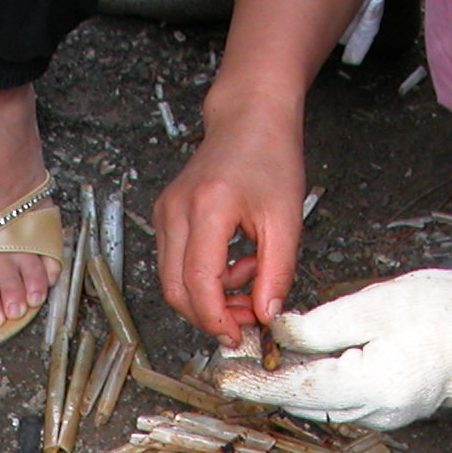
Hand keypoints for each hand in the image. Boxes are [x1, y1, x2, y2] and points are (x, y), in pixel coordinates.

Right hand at [155, 113, 306, 344]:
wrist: (249, 116)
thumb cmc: (270, 155)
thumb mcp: (286, 220)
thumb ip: (277, 273)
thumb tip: (266, 315)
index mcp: (208, 207)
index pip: (198, 283)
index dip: (216, 319)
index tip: (238, 336)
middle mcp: (176, 210)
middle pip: (176, 290)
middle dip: (211, 316)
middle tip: (247, 319)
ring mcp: (165, 213)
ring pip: (173, 282)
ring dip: (209, 298)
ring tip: (249, 279)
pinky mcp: (165, 216)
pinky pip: (176, 265)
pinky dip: (204, 278)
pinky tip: (234, 263)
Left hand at [217, 268, 451, 428]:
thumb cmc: (443, 307)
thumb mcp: (376, 304)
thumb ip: (322, 325)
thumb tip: (277, 332)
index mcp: (379, 385)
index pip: (302, 388)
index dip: (258, 382)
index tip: (224, 376)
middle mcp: (380, 414)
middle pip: (305, 402)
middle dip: (268, 381)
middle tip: (234, 354)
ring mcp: (386, 420)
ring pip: (320, 404)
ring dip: (289, 382)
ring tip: (259, 353)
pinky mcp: (387, 413)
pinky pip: (340, 401)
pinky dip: (316, 383)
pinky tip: (300, 359)